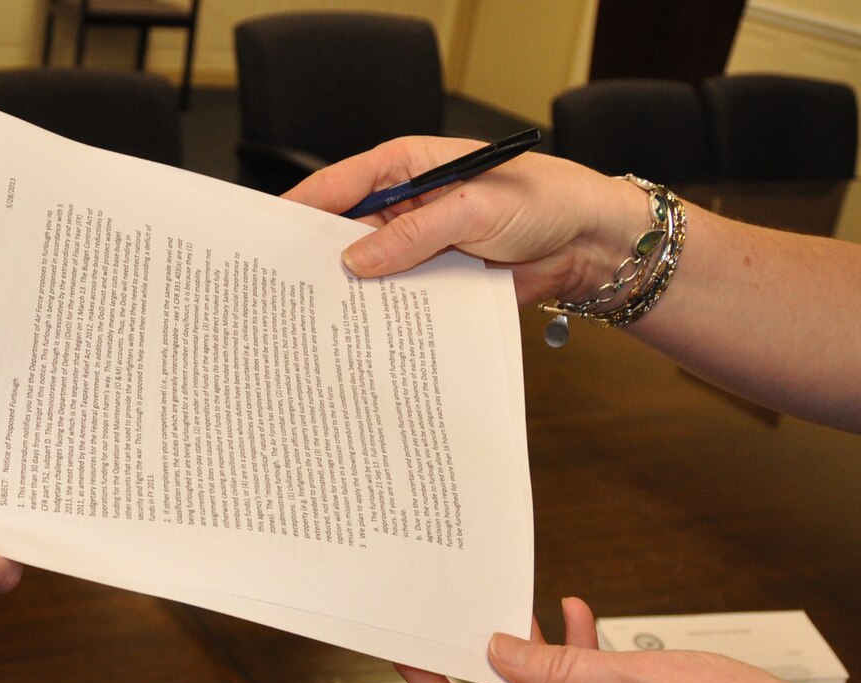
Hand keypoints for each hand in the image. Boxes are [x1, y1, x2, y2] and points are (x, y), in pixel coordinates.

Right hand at [284, 140, 647, 304]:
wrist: (589, 244)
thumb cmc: (543, 201)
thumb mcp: (473, 209)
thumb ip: (414, 234)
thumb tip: (355, 261)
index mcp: (408, 168)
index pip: (341, 185)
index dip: (303, 208)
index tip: (271, 235)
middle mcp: (406, 207)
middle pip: (346, 233)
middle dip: (321, 259)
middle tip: (287, 289)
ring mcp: (419, 247)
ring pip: (370, 272)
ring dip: (352, 294)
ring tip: (317, 321)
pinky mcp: (435, 282)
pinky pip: (399, 300)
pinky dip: (383, 316)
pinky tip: (363, 336)